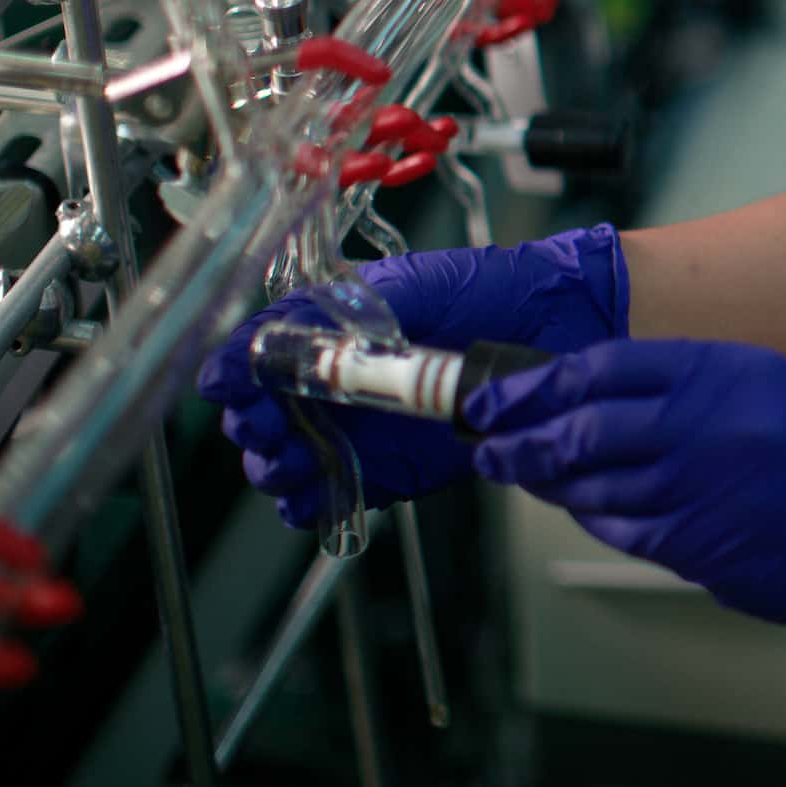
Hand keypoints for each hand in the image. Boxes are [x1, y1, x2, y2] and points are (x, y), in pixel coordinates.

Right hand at [196, 224, 631, 527]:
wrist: (560, 324)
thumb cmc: (490, 289)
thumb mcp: (410, 283)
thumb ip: (342, 309)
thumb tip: (279, 331)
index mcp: (330, 332)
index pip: (257, 356)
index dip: (233, 371)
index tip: (225, 381)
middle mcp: (335, 385)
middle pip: (260, 418)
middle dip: (250, 425)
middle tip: (263, 425)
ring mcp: (360, 432)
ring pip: (287, 465)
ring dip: (275, 467)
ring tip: (289, 459)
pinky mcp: (390, 473)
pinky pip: (333, 497)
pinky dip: (313, 502)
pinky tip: (314, 493)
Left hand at [466, 339, 785, 653]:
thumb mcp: (768, 388)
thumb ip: (688, 386)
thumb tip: (591, 394)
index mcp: (724, 372)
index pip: (604, 366)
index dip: (537, 383)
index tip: (501, 395)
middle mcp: (708, 423)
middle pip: (580, 426)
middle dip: (518, 438)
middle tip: (490, 444)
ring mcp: (700, 487)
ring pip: (589, 484)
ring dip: (546, 483)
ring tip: (525, 476)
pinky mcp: (698, 544)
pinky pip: (620, 528)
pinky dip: (591, 517)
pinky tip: (585, 508)